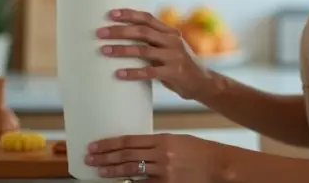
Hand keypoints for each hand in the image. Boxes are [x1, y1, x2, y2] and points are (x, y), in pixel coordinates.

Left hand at [85, 133, 222, 182]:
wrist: (218, 165)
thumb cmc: (200, 151)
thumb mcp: (177, 141)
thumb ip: (157, 144)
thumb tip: (136, 148)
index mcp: (163, 139)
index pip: (129, 140)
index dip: (109, 143)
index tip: (95, 145)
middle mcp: (161, 153)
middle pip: (126, 155)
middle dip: (105, 156)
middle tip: (89, 157)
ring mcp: (164, 170)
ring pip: (131, 170)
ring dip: (112, 171)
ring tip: (99, 170)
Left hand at [97, 8, 215, 100]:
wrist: (203, 83)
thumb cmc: (179, 65)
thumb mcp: (170, 48)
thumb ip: (154, 41)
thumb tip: (124, 35)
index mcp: (170, 32)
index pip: (147, 18)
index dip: (129, 14)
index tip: (110, 14)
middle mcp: (173, 41)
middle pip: (143, 31)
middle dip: (120, 31)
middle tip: (100, 33)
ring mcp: (174, 56)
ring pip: (143, 50)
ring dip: (122, 50)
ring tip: (104, 50)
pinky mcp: (174, 73)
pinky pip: (149, 72)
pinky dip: (133, 72)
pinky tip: (118, 74)